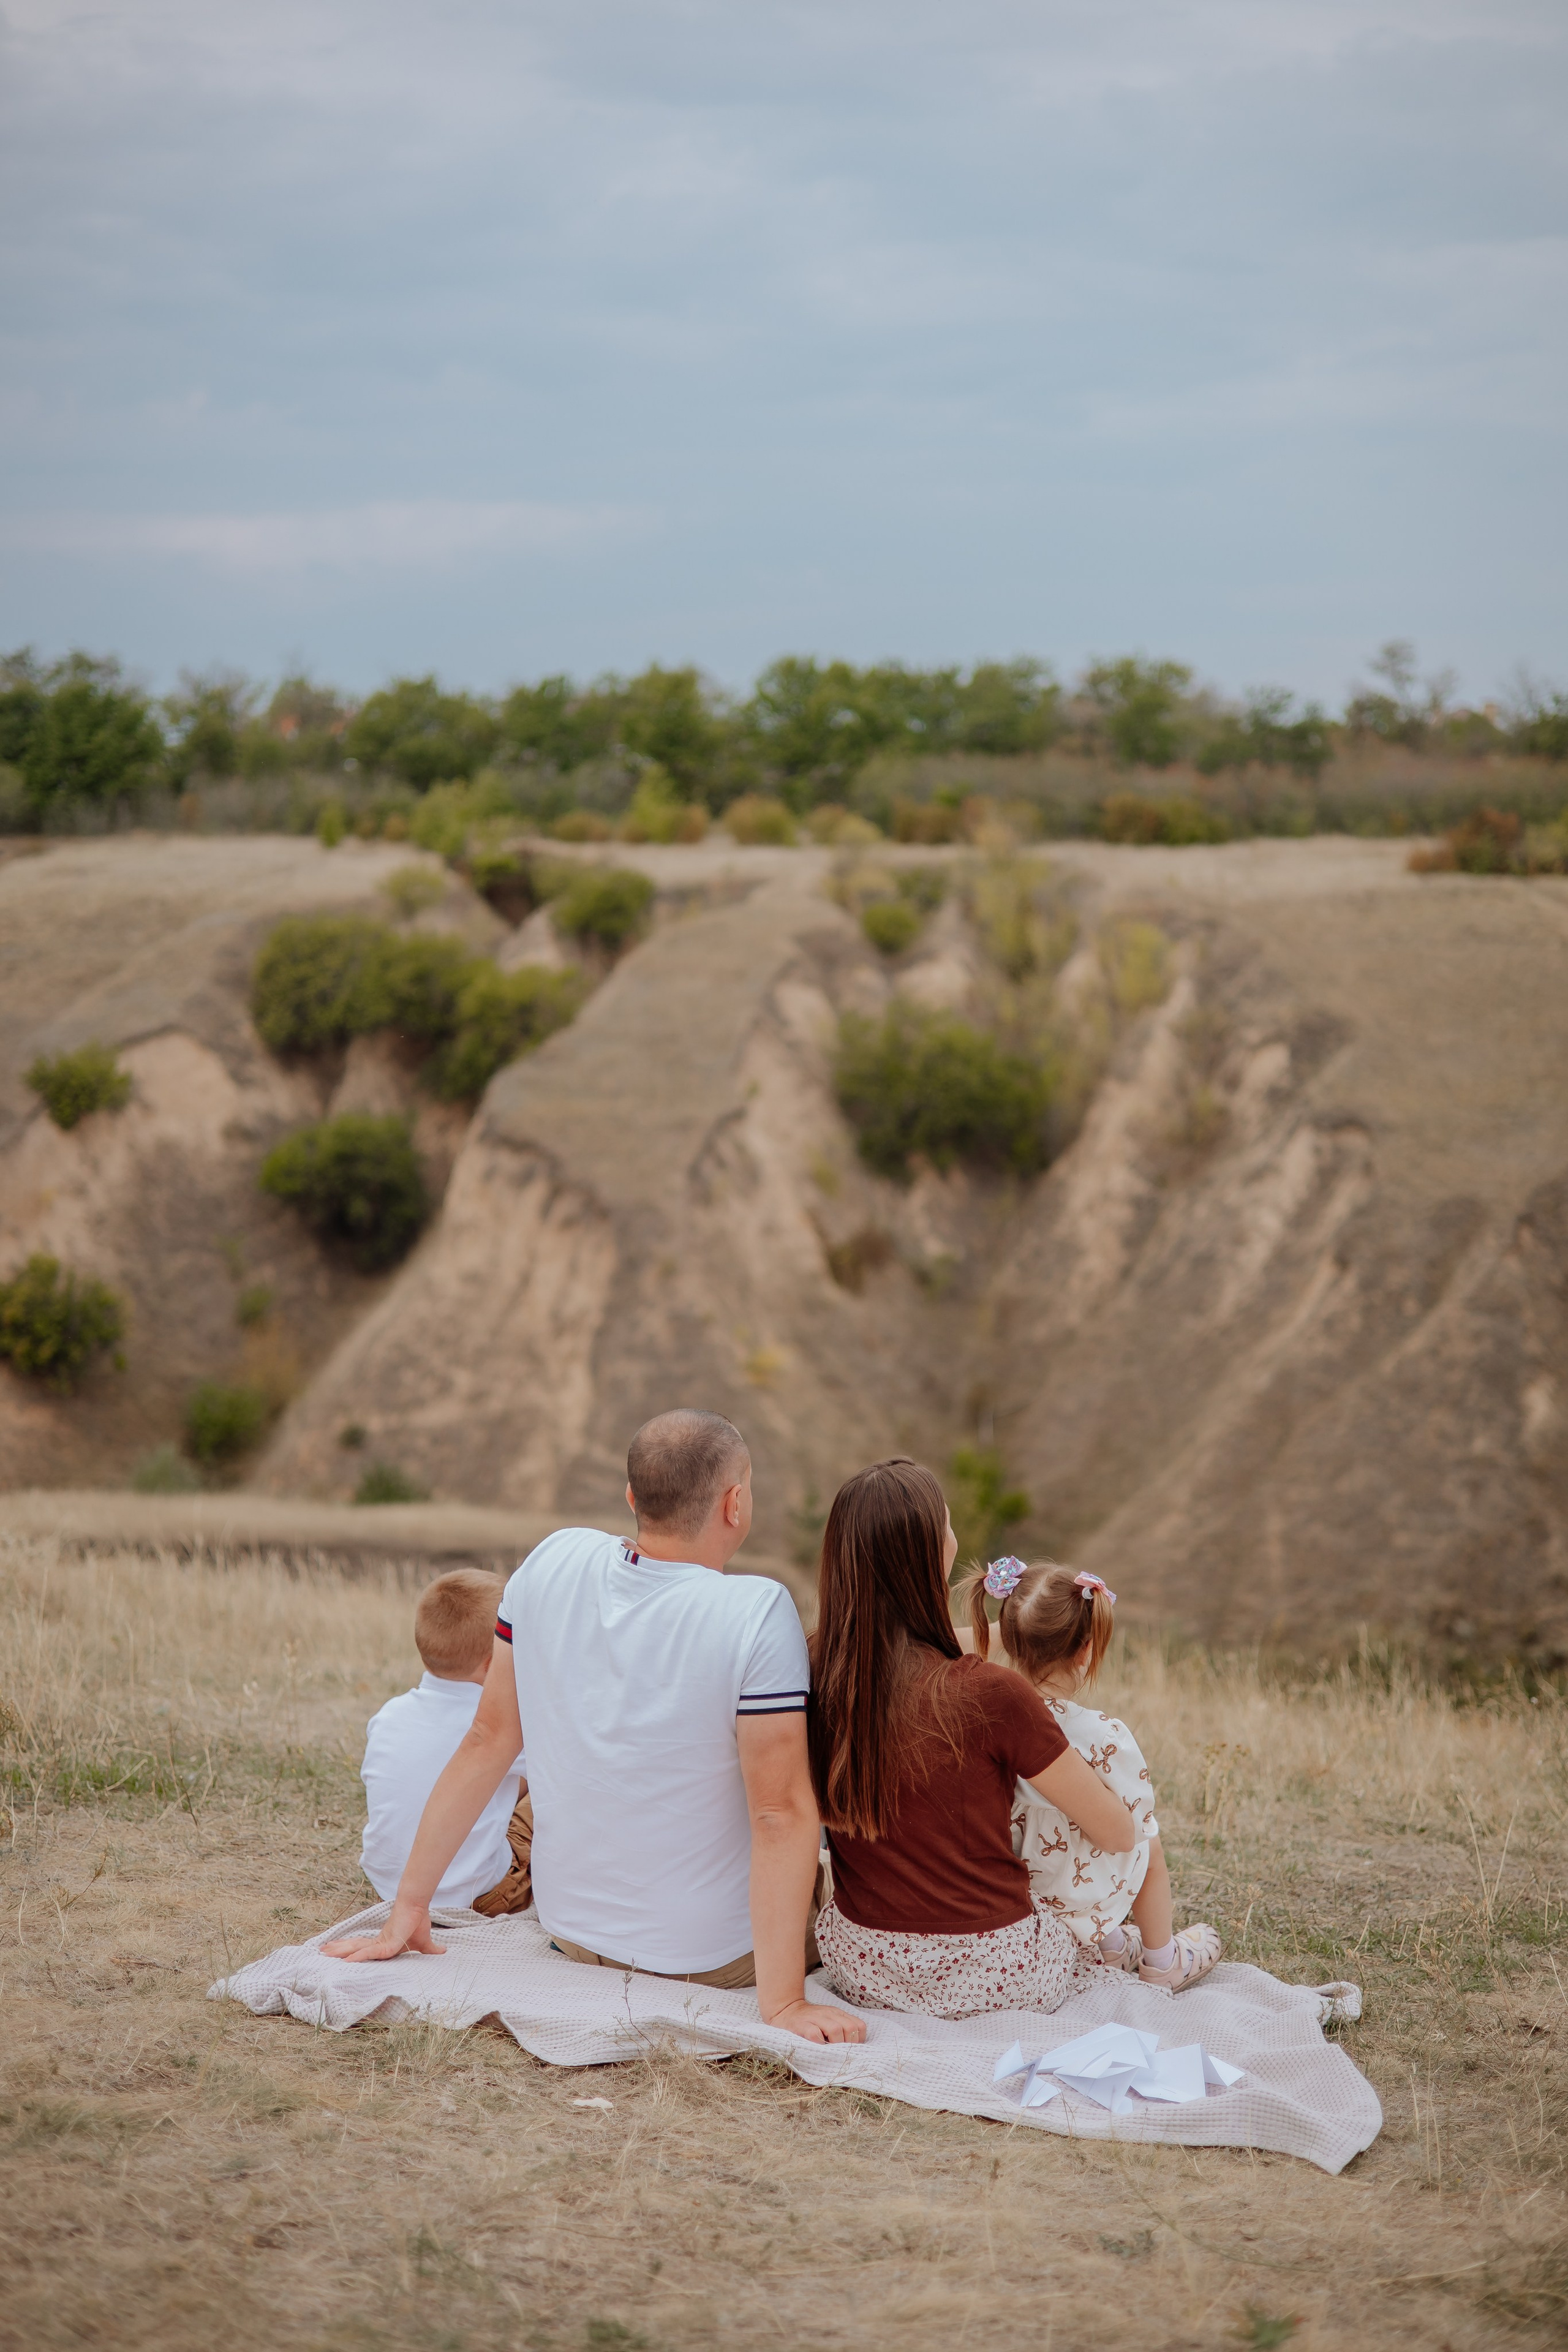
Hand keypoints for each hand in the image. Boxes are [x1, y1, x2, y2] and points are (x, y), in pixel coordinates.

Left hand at [322, 1899, 442, 1961]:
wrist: (418, 1906)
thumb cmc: (418, 1920)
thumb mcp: (424, 1942)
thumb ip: (430, 1949)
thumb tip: (443, 1951)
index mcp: (383, 1942)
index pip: (362, 1947)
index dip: (349, 1949)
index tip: (337, 1951)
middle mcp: (378, 1941)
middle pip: (353, 1947)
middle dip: (337, 1949)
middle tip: (320, 1951)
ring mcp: (380, 1942)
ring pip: (355, 1949)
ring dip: (339, 1951)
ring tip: (322, 1952)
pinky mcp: (386, 1944)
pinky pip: (369, 1953)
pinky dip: (357, 1957)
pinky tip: (346, 1961)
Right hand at [761, 1996, 865, 2043]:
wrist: (786, 2011)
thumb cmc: (811, 2022)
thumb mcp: (829, 2021)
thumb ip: (841, 2029)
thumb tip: (855, 2049)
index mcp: (837, 2014)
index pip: (859, 2026)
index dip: (858, 2040)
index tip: (851, 2048)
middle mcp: (829, 2014)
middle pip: (850, 2028)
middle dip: (848, 2044)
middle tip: (840, 2052)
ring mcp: (815, 2018)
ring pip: (835, 2029)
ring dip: (835, 2044)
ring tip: (830, 2050)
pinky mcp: (802, 2025)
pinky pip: (815, 2034)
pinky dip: (819, 2043)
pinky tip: (817, 2047)